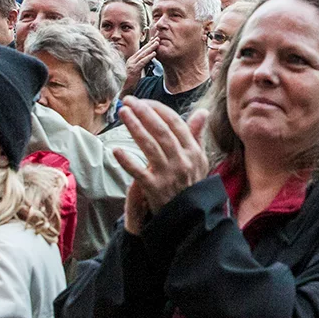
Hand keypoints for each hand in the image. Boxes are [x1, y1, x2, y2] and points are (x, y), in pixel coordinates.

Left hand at [114, 98, 209, 233]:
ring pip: (150, 146)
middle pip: (161, 131)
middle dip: (143, 113)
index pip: (175, 123)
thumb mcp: (198, 159)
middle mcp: (182, 160)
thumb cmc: (191, 184)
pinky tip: (116, 150)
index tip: (142, 101)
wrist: (190, 216)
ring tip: (122, 113)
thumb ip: (196, 135)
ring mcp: (168, 175)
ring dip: (134, 127)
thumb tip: (202, 111)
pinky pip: (139, 173)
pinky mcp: (155, 189)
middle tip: (128, 101)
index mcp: (193, 151)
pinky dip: (127, 161)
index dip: (157, 109)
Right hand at [123, 38, 158, 95]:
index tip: (156, 39)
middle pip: (142, 50)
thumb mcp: (136, 72)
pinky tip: (154, 54)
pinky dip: (148, 58)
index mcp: (132, 60)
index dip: (149, 44)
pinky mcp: (133, 70)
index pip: (142, 50)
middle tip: (158, 36)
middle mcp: (131, 60)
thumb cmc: (129, 83)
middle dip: (151, 43)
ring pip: (143, 54)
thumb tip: (147, 60)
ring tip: (157, 43)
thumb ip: (140, 65)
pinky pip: (142, 62)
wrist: (121, 91)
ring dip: (151, 48)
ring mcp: (132, 65)